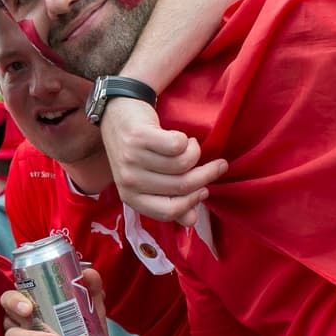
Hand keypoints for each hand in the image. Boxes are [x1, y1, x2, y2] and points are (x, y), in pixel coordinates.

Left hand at [99, 97, 226, 226]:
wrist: (116, 114)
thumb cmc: (138, 151)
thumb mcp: (149, 180)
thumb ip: (170, 201)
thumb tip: (191, 221)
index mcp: (130, 197)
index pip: (168, 211)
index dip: (192, 202)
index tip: (205, 190)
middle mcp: (129, 180)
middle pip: (181, 185)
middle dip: (207, 175)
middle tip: (219, 165)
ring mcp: (132, 159)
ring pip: (183, 163)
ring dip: (195, 153)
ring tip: (191, 147)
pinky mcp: (139, 137)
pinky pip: (178, 145)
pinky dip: (186, 141)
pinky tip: (182, 138)